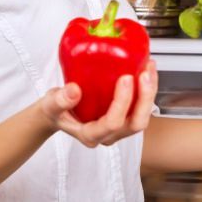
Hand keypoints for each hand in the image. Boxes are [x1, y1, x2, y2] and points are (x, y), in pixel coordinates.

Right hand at [37, 61, 157, 147]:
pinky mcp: (123, 116)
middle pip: (135, 123)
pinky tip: (145, 68)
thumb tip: (74, 90)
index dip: (122, 102)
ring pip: (142, 116)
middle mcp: (108, 134)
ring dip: (149, 92)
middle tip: (144, 73)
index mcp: (91, 135)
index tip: (125, 78)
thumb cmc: (55, 111)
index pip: (112, 123)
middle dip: (144, 98)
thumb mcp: (51, 105)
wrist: (57, 113)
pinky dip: (146, 88)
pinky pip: (140, 106)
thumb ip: (59, 100)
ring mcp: (118, 127)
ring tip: (149, 67)